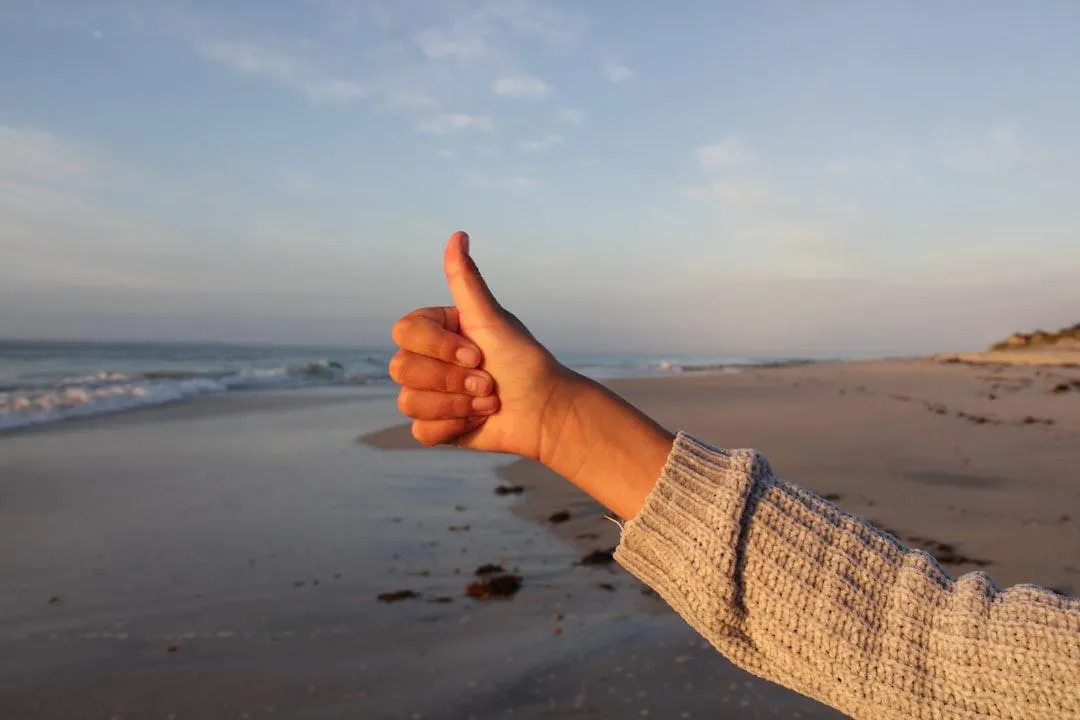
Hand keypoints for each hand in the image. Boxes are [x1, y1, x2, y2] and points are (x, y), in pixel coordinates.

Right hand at [389, 231, 580, 462]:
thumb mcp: (492, 319)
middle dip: (452, 379)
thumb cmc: (522, 360)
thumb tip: (458, 235)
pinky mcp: (434, 427)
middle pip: (401, 369)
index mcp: (435, 330)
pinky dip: (454, 426)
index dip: (439, 348)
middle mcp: (426, 360)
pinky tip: (478, 419)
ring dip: (457, 404)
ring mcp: (427, 394)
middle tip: (489, 380)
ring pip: (409, 402)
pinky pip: (421, 431)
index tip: (478, 353)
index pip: (404, 332)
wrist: (545, 410)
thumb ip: (467, 281)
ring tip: (489, 400)